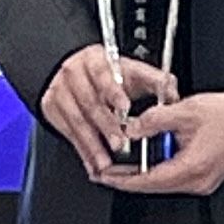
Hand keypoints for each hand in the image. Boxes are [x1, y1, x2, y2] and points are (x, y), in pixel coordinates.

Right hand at [38, 45, 148, 171]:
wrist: (75, 71)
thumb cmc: (108, 73)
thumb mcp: (132, 70)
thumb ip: (154, 80)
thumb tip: (171, 93)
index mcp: (95, 60)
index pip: (103, 75)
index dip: (114, 92)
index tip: (125, 107)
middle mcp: (74, 74)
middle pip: (90, 102)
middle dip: (106, 126)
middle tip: (120, 143)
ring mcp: (60, 92)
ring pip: (76, 121)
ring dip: (92, 144)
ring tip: (106, 161)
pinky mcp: (51, 108)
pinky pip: (68, 133)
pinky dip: (81, 150)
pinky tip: (92, 163)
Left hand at [107, 84, 223, 196]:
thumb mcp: (185, 110)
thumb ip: (154, 120)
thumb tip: (132, 130)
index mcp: (193, 167)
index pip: (148, 181)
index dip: (122, 179)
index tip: (104, 175)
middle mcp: (199, 181)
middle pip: (154, 185)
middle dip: (128, 177)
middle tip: (106, 168)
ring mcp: (204, 181)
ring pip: (164, 182)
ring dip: (144, 172)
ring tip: (126, 160)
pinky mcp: (207, 176)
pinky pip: (175, 177)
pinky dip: (160, 167)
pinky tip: (152, 155)